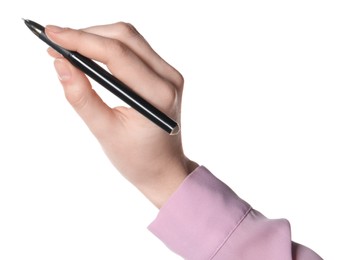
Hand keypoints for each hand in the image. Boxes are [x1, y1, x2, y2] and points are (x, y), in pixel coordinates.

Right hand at [46, 22, 197, 207]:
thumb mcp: (105, 132)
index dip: (81, 40)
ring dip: (96, 38)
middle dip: (87, 35)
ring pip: (129, 38)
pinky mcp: (163, 74)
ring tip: (69, 50)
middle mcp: (168, 78)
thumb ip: (82, 98)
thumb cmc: (138, 159)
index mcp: (158, 95)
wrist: (164, 168)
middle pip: (124, 37)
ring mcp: (169, 74)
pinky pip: (134, 48)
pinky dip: (108, 46)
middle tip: (57, 44)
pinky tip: (90, 55)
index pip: (117, 54)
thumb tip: (61, 65)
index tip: (52, 34)